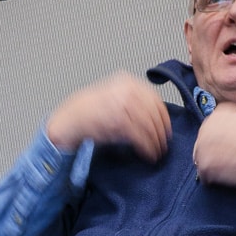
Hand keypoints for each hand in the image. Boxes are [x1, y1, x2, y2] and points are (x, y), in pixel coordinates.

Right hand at [45, 73, 171, 160]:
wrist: (69, 120)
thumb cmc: (90, 113)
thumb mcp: (114, 98)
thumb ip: (134, 103)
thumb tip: (157, 119)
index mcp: (127, 81)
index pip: (154, 99)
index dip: (163, 117)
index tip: (166, 130)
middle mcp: (126, 89)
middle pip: (154, 112)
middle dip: (161, 132)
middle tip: (163, 145)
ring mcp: (122, 104)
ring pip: (149, 125)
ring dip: (156, 142)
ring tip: (156, 153)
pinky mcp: (118, 120)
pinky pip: (140, 136)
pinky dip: (147, 147)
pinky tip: (147, 154)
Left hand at [193, 103, 235, 188]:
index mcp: (222, 112)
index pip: (213, 126)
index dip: (221, 140)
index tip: (229, 147)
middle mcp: (208, 124)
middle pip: (205, 142)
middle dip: (214, 152)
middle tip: (228, 161)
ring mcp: (202, 144)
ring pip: (202, 158)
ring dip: (213, 166)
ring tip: (230, 171)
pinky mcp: (203, 164)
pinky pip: (204, 175)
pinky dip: (213, 179)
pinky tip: (227, 179)